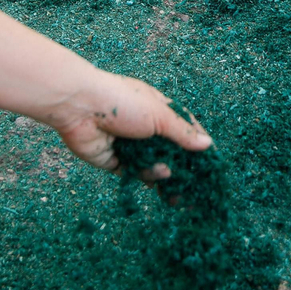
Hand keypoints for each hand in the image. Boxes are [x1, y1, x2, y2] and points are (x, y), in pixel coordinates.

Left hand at [42, 70, 212, 179]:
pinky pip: (135, 172)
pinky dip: (146, 175)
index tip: (210, 161)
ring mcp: (129, 145)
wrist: (80, 108)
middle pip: (168, 151)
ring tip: (172, 181)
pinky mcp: (114, 160)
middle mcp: (144, 127)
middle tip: (195, 187)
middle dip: (182, 168)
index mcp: (157, 109)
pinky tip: (156, 176)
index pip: (183, 128)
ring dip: (164, 174)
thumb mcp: (159, 114)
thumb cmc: (123, 102)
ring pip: (152, 165)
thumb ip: (182, 132)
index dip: (196, 143)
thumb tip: (207, 145)